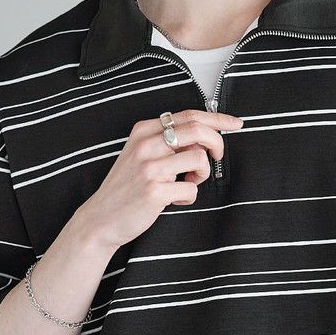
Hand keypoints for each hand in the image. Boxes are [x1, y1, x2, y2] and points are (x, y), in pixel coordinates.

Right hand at [76, 108, 243, 250]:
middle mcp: (146, 145)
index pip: (189, 115)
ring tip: (187, 182)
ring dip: (202, 174)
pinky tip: (174, 199)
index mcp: (144, 132)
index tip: (234, 124)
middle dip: (218, 143)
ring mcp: (150, 168)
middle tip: (217, 156)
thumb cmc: (126, 188)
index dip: (217, 118)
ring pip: (199, 159)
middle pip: (198, 130)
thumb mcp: (140, 154)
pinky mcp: (155, 190)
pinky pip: (191, 188)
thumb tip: (203, 139)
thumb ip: (167, 142)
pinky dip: (189, 196)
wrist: (101, 219)